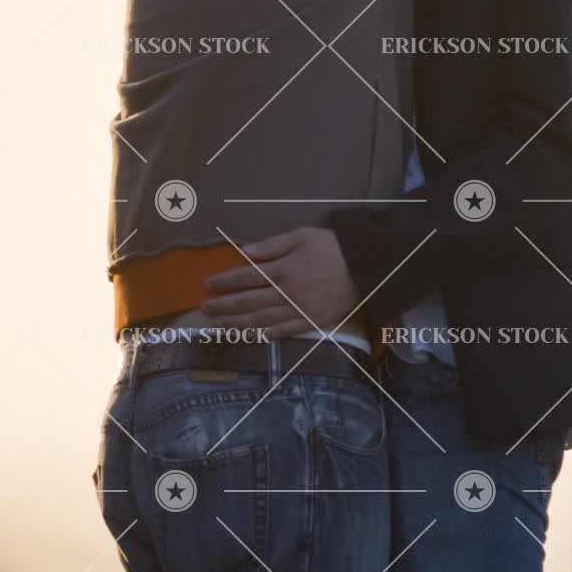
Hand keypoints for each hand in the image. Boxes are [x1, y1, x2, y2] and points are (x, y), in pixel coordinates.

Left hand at [202, 227, 360, 340]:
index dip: (223, 282)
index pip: (244, 277)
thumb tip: (244, 251)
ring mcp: (298, 310)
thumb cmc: (334, 247)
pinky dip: (264, 335)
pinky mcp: (311, 322)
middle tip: (203, 309)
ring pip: (259, 320)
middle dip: (222, 306)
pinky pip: (283, 331)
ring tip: (218, 325)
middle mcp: (286, 292)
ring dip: (235, 323)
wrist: (367, 267)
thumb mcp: (303, 235)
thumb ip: (272, 244)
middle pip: (246, 302)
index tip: (207, 285)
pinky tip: (250, 335)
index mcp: (282, 269)